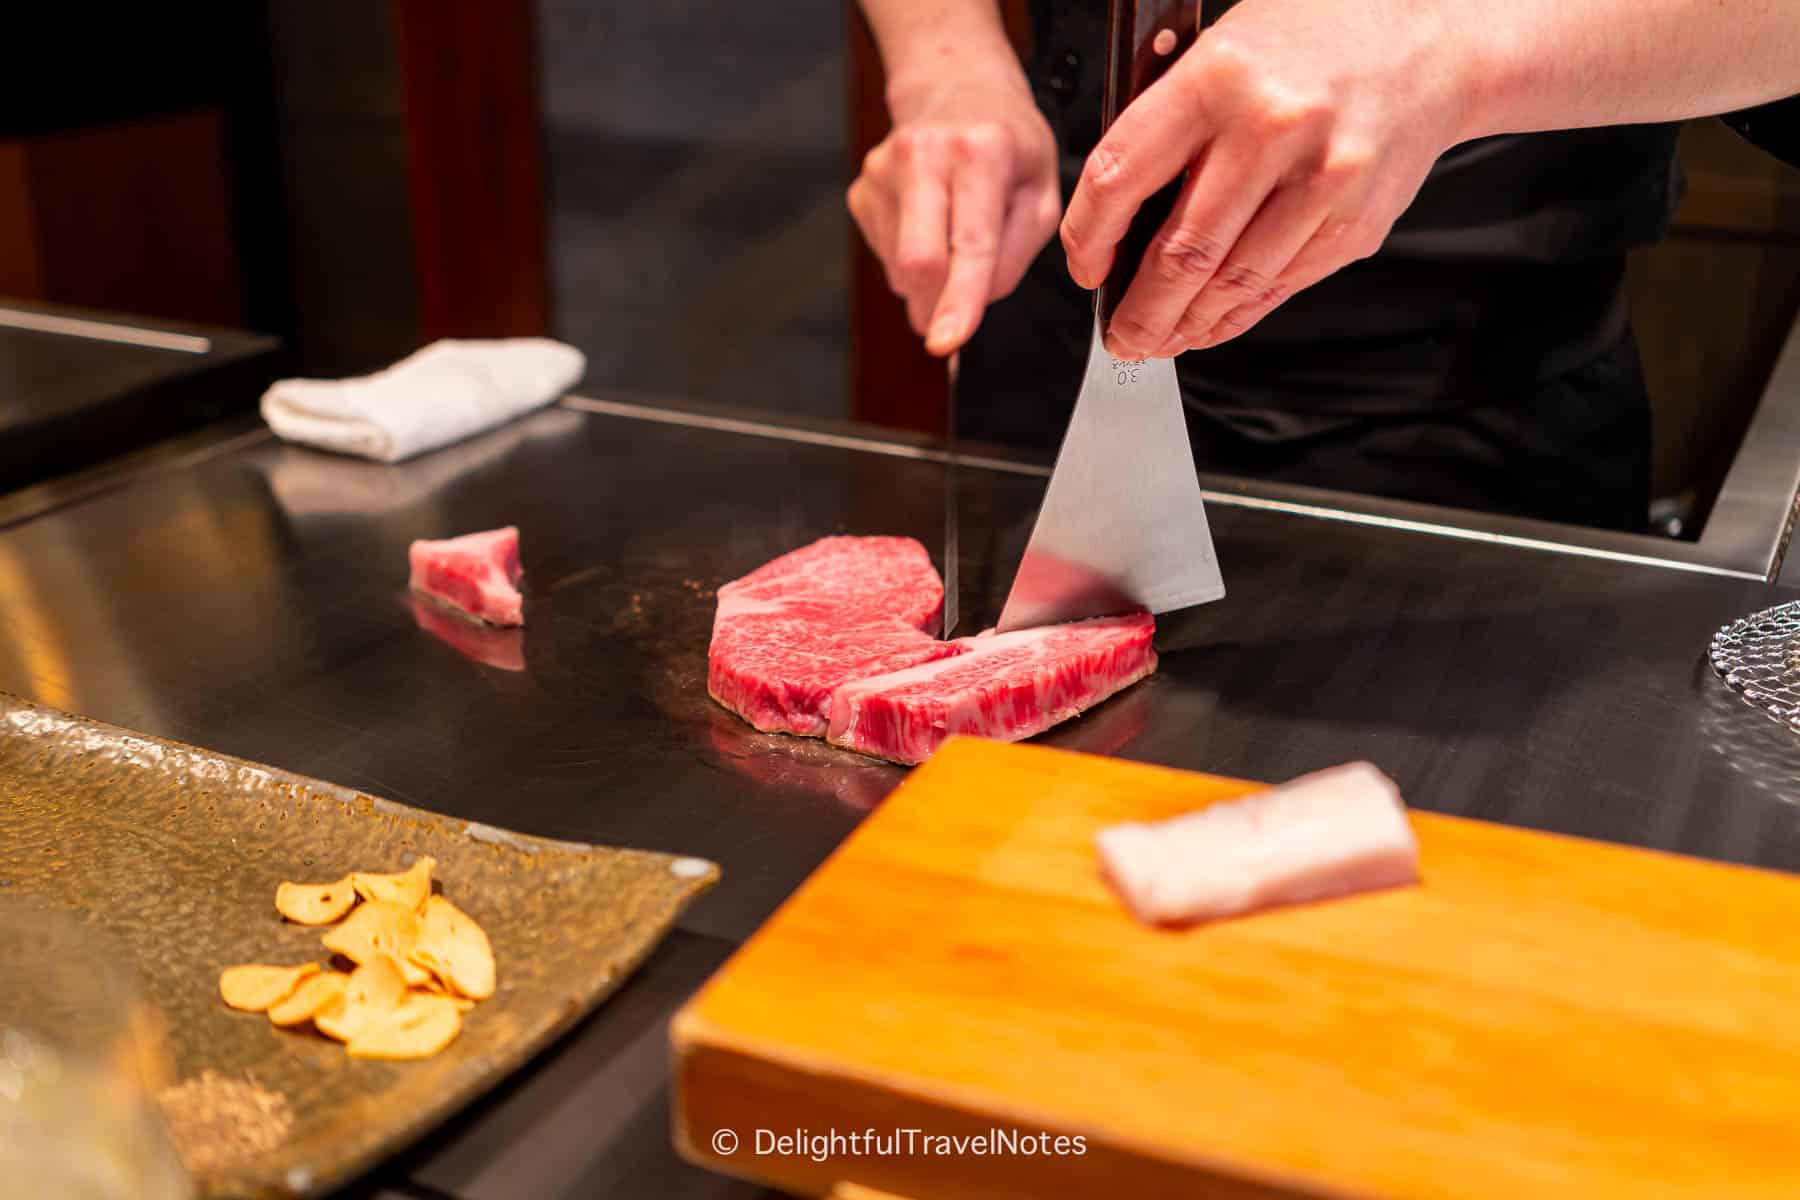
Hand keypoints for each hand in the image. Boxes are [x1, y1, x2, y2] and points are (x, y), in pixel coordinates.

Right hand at [849, 68, 1061, 355]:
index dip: (958, 300)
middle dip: (937, 303)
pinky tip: (931, 224)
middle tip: (957, 313)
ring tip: (954, 231)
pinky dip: (913, 260)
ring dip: (932, 279)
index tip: (945, 342)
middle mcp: (925, 154)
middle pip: (917, 261)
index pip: (968, 244)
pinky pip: (887, 257)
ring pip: (901, 269)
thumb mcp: (1041, 193)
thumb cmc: (1009, 146)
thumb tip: (972, 304)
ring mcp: (883, 170)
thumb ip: (1015, 254)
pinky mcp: (862, 190)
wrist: (957, 89)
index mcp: (981, 152)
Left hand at [1061, 0, 1472, 358]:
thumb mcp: (1218, 52)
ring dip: (1185, 326)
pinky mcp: (1355, 224)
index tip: (1086, 268)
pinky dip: (1235, 315)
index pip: (1120, 179)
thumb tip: (1112, 226)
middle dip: (1139, 313)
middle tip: (1120, 336)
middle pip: (1180, 254)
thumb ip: (1165, 128)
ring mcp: (1322, 182)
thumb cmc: (1308, 44)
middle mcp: (1271, 129)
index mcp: (1217, 79)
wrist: (1426, 48)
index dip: (1089, 240)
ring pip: (1230, 284)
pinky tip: (1210, 322)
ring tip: (1160, 339)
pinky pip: (1278, 287)